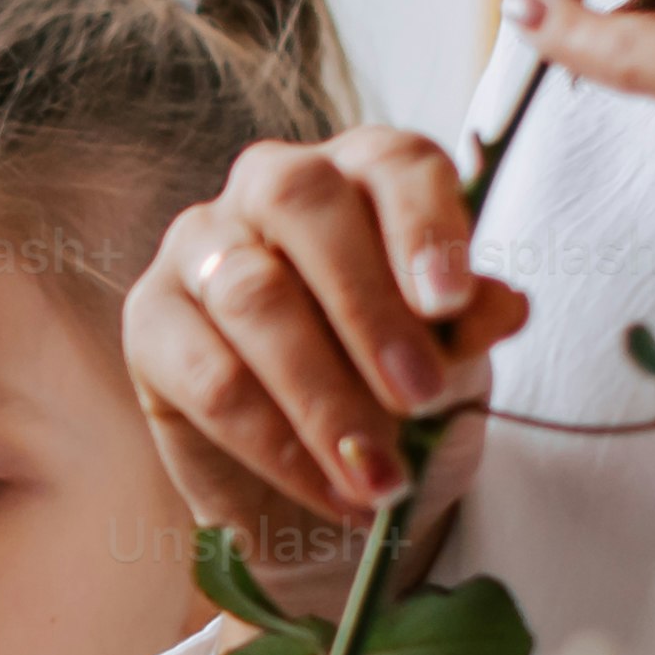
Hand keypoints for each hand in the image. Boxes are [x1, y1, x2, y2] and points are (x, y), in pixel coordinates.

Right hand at [124, 130, 538, 551]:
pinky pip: (208, 378)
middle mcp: (272, 190)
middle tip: (420, 396)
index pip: (392, 161)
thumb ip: (468, 331)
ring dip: (323, 395)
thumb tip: (504, 305)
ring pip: (250, 295)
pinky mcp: (150, 321)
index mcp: (361, 177)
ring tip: (379, 474)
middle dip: (366, 305)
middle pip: (302, 202)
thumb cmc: (394, 404)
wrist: (329, 493)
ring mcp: (200, 247)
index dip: (423, 222)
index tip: (453, 301)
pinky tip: (328, 490)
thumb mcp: (453, 369)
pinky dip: (276, 444)